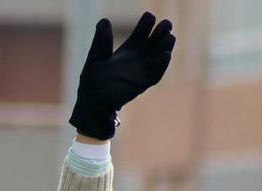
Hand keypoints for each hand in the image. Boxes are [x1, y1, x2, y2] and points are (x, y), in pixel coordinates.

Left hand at [70, 11, 175, 139]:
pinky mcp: (142, 85)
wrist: (91, 102)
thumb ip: (102, 40)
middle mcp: (137, 59)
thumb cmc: (92, 81)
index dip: (146, 25)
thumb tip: (104, 21)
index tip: (149, 16)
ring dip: (165, 47)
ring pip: (158, 57)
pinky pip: (155, 74)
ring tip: (170, 37)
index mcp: (127, 50)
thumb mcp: (96, 56)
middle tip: (167, 23)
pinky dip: (162, 65)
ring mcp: (141, 72)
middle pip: (153, 43)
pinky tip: (166, 55)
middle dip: (161, 33)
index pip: (140, 34)